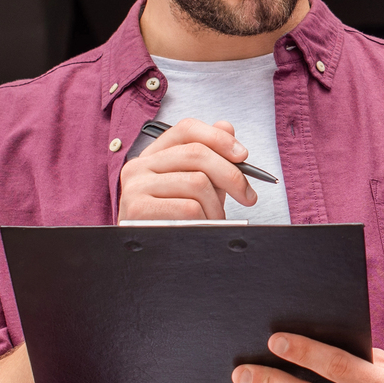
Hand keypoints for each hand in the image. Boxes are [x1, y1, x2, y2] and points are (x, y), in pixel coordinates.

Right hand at [118, 117, 255, 220]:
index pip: (187, 129)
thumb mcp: (195, 186)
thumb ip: (210, 158)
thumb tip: (226, 127)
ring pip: (197, 182)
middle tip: (247, 196)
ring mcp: (135, 186)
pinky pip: (188, 207)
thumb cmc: (174, 220)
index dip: (219, 138)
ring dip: (217, 207)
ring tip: (216, 220)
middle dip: (232, 176)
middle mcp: (139, 166)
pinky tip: (202, 228)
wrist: (150, 255)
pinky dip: (205, 220)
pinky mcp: (137, 208)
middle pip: (197, 154)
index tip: (243, 156)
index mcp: (153, 156)